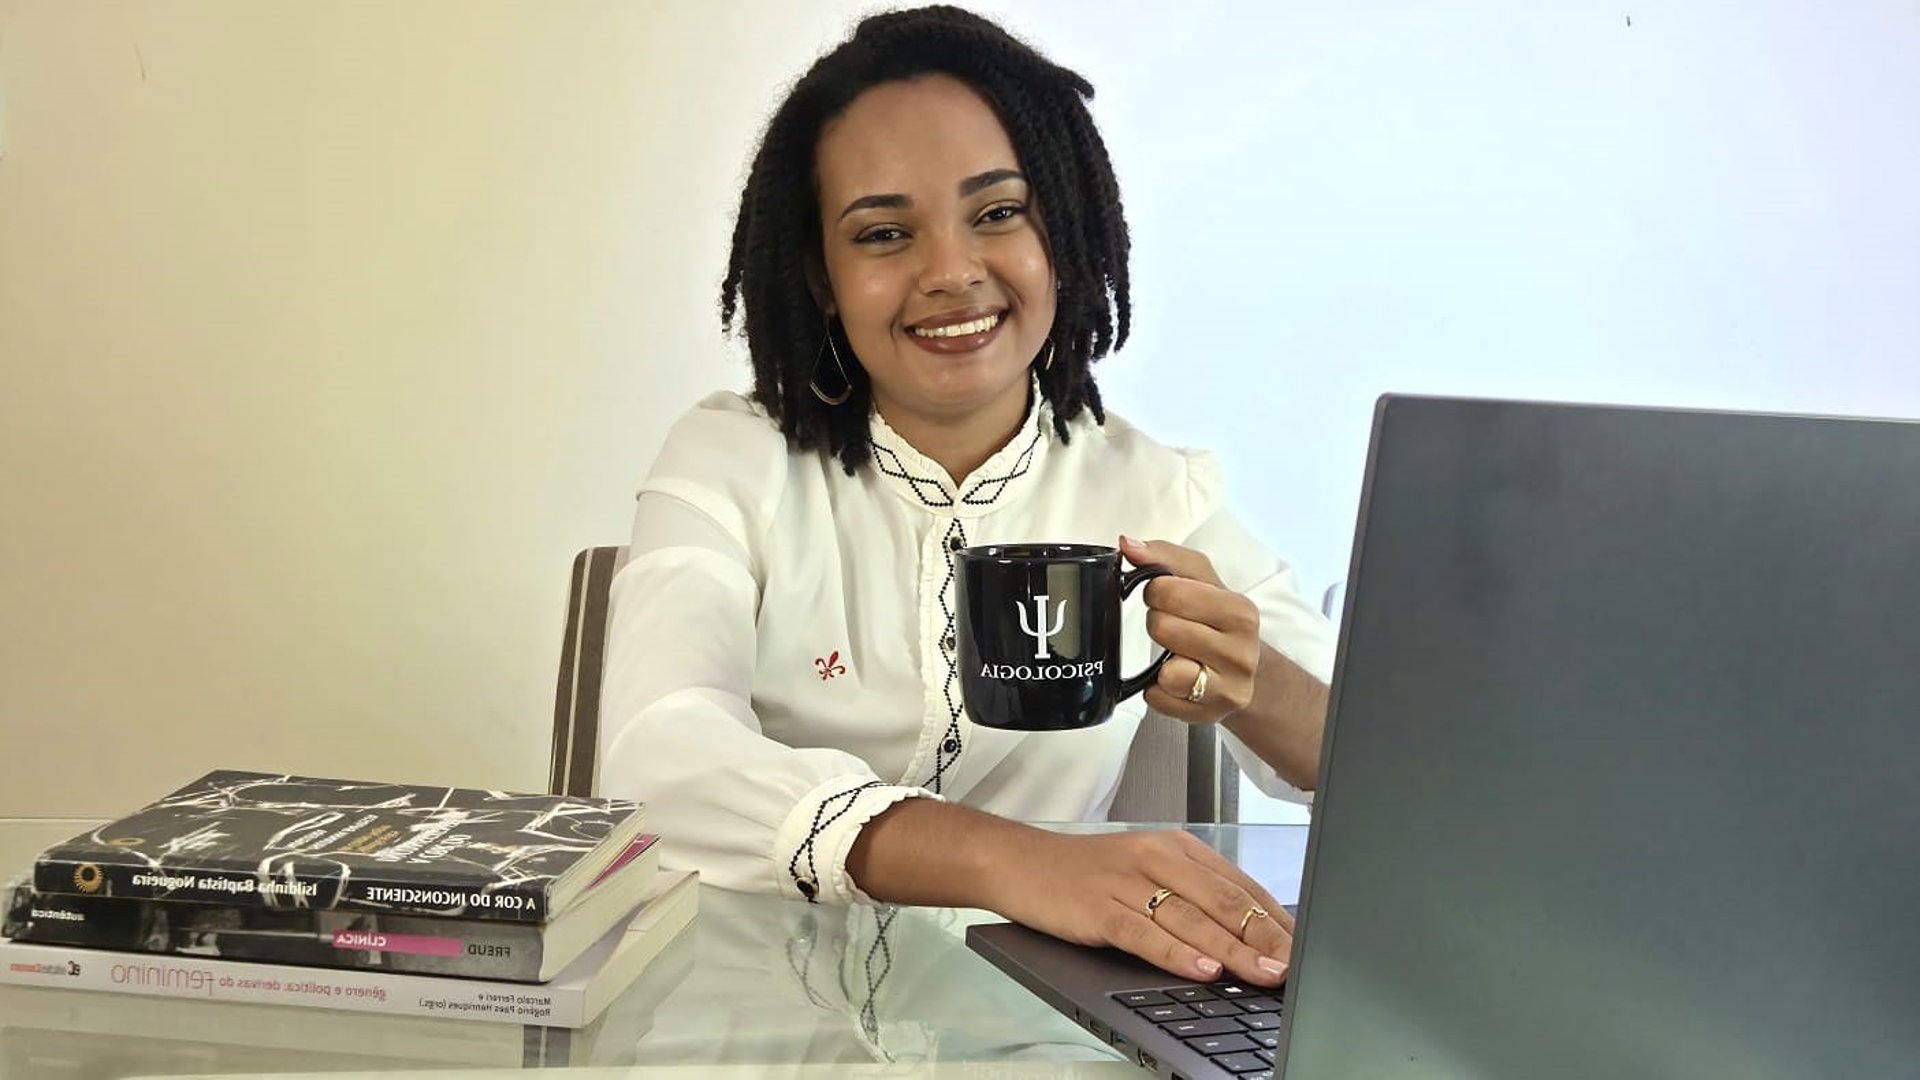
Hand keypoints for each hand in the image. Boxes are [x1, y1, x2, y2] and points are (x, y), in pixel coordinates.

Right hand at [990, 829, 1292, 985]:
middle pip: (1223, 901)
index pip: (1239, 885)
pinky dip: (1176, 952)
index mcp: (1176, 848)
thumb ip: (1193, 898)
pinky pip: (1144, 932)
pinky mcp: (1098, 907)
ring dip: (1232, 950)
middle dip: (1265, 938)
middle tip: (1294, 966)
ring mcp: (1126, 881)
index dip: (1275, 920)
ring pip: (1191, 918)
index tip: (1303, 949)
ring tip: (1262, 973)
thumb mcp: (1146, 873)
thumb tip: (1247, 937)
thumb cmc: (1086, 874)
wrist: (1019, 862)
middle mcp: (1156, 858)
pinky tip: (1201, 968)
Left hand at [1119, 535, 1261, 724]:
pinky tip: (1176, 680)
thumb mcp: (1202, 581)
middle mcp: (1240, 653)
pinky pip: (1159, 700)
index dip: (1156, 592)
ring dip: (1160, 663)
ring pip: (1166, 672)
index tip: (1167, 597)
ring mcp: (1228, 689)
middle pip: (1163, 628)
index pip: (1169, 590)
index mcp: (1240, 612)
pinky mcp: (1209, 715)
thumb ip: (1165, 557)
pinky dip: (1158, 690)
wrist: (1249, 672)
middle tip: (1174, 627)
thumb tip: (1128, 544)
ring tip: (1177, 655)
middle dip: (1158, 624)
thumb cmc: (1219, 621)